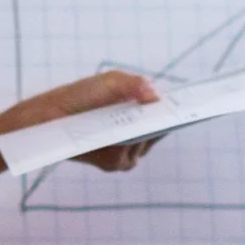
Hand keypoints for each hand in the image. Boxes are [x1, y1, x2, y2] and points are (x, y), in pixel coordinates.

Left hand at [27, 70, 162, 172]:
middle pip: (157, 132)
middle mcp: (134, 138)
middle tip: (172, 114)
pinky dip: (128, 146)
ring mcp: (125, 153)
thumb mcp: (110, 81)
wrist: (51, 114)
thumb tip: (155, 95)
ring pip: (144, 145)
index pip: (162, 117)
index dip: (175, 113)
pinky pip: (128, 156)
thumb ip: (134, 84)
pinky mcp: (112, 163)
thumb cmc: (81, 96)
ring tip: (147, 121)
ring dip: (141, 133)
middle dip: (163, 123)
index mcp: (137, 116)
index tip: (193, 108)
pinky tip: (125, 135)